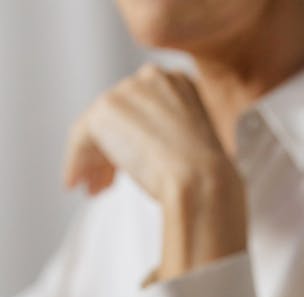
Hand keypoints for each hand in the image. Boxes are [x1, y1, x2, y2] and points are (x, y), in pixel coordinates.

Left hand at [64, 66, 246, 280]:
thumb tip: (142, 154)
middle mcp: (151, 79)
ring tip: (92, 189)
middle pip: (118, 116)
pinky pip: (80, 138)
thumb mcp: (193, 147)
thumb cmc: (208, 180)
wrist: (204, 184)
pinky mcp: (106, 110)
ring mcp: (128, 91)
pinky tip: (75, 183)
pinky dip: (75, 163)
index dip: (131, 140)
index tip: (126, 166)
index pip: (141, 107)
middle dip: (109, 152)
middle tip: (104, 183)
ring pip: (98, 127)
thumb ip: (169, 137)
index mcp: (179, 83)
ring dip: (92, 161)